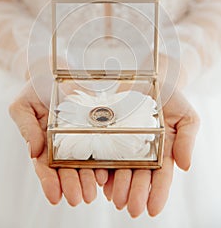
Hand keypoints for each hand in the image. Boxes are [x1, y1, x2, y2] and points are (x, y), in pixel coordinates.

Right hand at [9, 76, 108, 205]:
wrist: (56, 70)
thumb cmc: (36, 89)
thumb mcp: (23, 106)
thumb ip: (26, 128)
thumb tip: (33, 151)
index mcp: (42, 142)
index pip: (44, 167)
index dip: (49, 182)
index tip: (55, 196)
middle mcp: (61, 144)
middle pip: (66, 169)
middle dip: (72, 185)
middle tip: (78, 198)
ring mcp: (79, 137)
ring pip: (83, 162)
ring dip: (87, 179)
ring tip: (91, 192)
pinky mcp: (94, 128)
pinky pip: (99, 147)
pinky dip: (101, 161)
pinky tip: (104, 172)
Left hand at [102, 88, 199, 216]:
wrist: (150, 78)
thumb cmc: (172, 99)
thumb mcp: (186, 117)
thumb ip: (187, 140)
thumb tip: (186, 166)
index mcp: (163, 152)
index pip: (162, 176)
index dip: (158, 193)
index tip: (153, 209)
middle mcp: (144, 152)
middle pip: (139, 177)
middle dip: (136, 193)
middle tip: (131, 208)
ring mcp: (126, 145)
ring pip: (122, 170)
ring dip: (118, 186)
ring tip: (116, 198)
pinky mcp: (110, 135)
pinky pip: (105, 154)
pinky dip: (103, 168)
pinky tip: (101, 179)